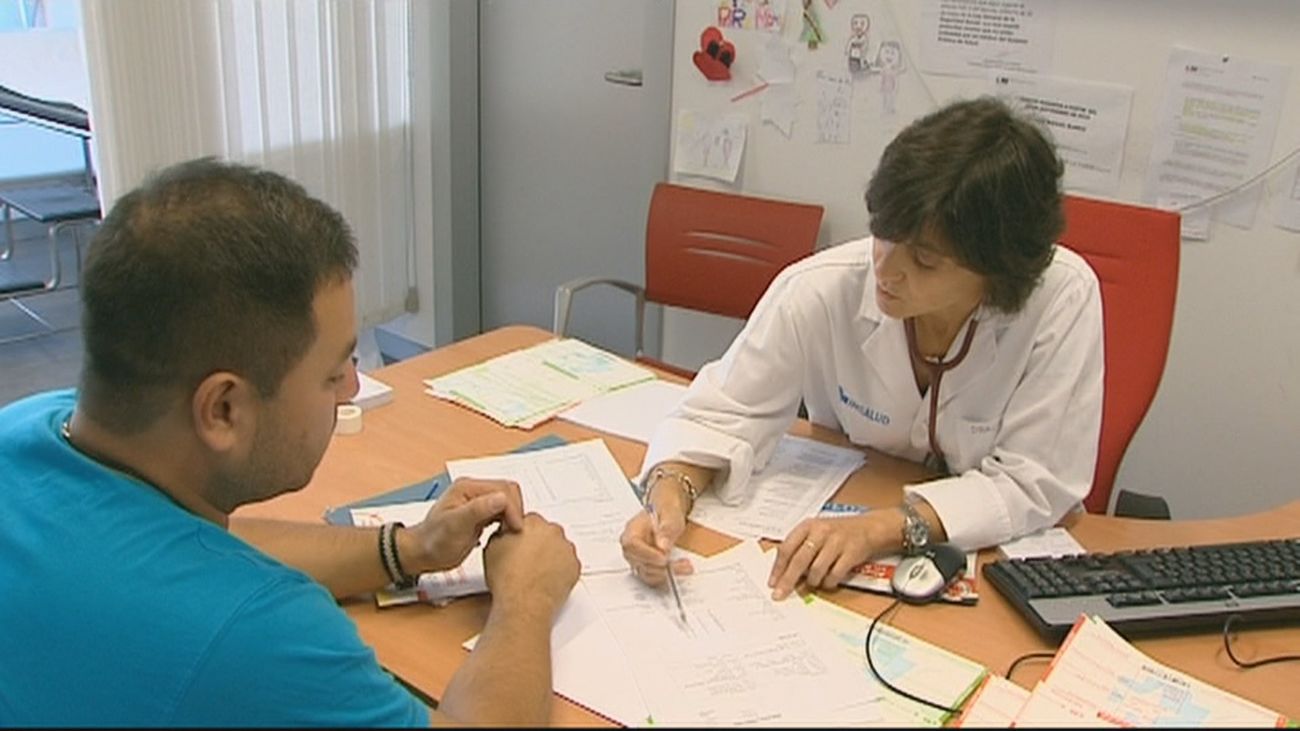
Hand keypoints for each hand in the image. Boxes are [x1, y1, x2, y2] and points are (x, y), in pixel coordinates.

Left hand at [404, 478, 524, 572]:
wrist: (422, 554)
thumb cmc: (434, 541)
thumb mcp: (455, 526)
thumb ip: (478, 510)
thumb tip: (502, 498)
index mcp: (468, 487)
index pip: (503, 489)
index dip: (513, 509)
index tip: (516, 528)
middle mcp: (474, 491)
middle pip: (508, 492)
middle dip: (515, 511)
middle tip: (515, 531)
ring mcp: (477, 502)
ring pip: (507, 502)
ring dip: (512, 516)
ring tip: (509, 533)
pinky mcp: (480, 514)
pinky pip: (502, 512)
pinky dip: (507, 522)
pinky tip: (502, 534)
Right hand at [484, 513, 579, 616]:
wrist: (523, 603)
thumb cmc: (508, 579)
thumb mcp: (492, 547)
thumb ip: (502, 532)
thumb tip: (506, 532)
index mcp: (532, 522)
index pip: (528, 520)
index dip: (521, 534)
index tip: (518, 545)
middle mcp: (552, 531)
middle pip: (546, 532)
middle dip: (538, 543)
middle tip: (526, 560)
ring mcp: (566, 548)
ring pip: (559, 547)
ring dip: (550, 555)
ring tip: (535, 572)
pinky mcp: (575, 566)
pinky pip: (568, 563)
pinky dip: (561, 569)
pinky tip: (546, 578)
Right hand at [620, 486, 692, 587]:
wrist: (669, 510)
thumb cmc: (667, 510)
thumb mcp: (670, 514)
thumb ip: (666, 529)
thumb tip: (662, 546)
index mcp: (632, 529)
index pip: (632, 544)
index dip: (647, 554)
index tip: (664, 557)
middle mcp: (632, 545)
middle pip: (638, 561)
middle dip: (660, 567)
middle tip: (682, 565)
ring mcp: (638, 556)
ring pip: (645, 572)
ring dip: (666, 573)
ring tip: (685, 566)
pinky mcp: (647, 565)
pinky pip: (652, 576)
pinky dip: (666, 576)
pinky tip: (680, 569)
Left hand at [767, 512, 897, 599]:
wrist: (867, 528)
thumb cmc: (837, 532)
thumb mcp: (815, 532)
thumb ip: (799, 548)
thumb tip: (782, 573)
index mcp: (808, 526)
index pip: (787, 548)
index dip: (778, 567)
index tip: (772, 583)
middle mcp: (821, 532)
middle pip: (799, 560)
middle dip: (788, 581)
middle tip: (780, 594)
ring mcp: (837, 542)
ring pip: (816, 570)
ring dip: (813, 581)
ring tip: (814, 581)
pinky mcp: (851, 553)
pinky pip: (834, 575)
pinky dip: (829, 583)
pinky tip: (828, 581)